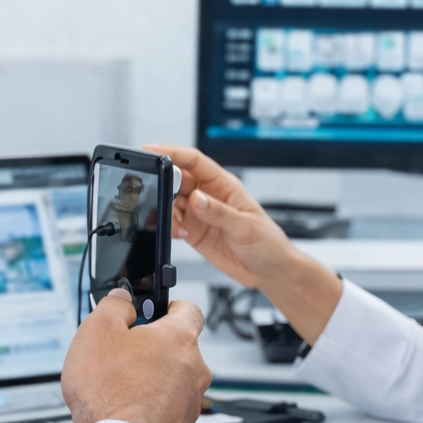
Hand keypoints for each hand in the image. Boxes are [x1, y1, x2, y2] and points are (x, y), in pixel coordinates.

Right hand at [60, 288, 210, 422]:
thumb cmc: (109, 392)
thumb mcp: (97, 330)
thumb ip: (113, 305)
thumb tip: (122, 299)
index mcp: (179, 338)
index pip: (188, 309)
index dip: (169, 306)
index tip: (153, 311)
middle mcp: (194, 368)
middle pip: (178, 347)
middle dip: (153, 346)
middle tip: (124, 350)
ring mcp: (191, 401)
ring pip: (174, 379)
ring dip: (152, 377)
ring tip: (119, 384)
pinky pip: (168, 406)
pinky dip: (151, 404)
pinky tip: (125, 409)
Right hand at [146, 144, 341, 341]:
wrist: (270, 272)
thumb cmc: (268, 243)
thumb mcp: (246, 227)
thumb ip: (219, 213)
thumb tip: (196, 198)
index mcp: (224, 185)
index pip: (194, 161)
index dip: (172, 152)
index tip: (152, 150)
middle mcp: (209, 196)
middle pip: (177, 180)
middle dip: (164, 184)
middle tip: (157, 194)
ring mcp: (200, 214)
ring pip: (171, 202)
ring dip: (166, 210)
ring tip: (177, 223)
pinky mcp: (194, 232)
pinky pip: (172, 224)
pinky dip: (169, 227)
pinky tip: (179, 234)